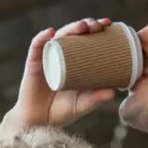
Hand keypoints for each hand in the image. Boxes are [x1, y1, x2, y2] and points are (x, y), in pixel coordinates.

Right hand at [1, 18, 117, 130]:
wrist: (39, 123)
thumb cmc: (62, 112)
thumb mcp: (82, 105)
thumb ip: (96, 99)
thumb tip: (113, 92)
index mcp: (76, 61)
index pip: (87, 39)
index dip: (97, 29)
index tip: (108, 24)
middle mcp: (62, 55)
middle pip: (74, 33)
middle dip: (86, 24)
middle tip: (97, 26)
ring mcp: (48, 57)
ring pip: (58, 37)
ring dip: (70, 28)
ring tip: (81, 26)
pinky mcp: (34, 63)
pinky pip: (37, 46)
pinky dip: (42, 38)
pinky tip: (50, 33)